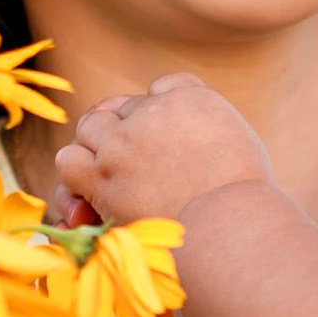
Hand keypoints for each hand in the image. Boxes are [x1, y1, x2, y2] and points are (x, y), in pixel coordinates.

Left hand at [55, 75, 272, 228]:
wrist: (231, 229)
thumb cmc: (247, 204)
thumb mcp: (243, 148)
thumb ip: (213, 132)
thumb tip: (192, 143)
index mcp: (194, 98)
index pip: (164, 87)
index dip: (159, 111)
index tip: (166, 138)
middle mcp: (155, 111)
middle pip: (122, 107)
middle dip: (124, 130)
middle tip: (133, 160)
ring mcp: (126, 141)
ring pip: (90, 127)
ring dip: (97, 148)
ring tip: (111, 175)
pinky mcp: (104, 174)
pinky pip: (70, 160)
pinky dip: (77, 173)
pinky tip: (91, 193)